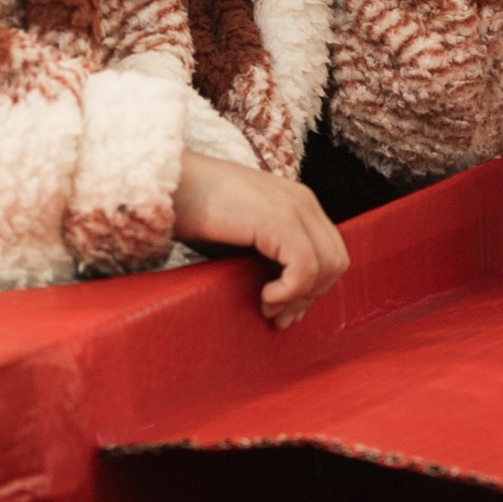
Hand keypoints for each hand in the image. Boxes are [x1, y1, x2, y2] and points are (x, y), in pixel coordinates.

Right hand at [171, 150, 349, 327]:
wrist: (167, 183)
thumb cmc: (194, 213)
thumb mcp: (242, 238)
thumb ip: (268, 260)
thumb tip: (288, 305)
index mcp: (298, 203)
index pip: (329, 253)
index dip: (312, 288)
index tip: (283, 310)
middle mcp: (304, 202)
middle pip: (335, 261)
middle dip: (310, 296)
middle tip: (277, 317)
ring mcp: (296, 208)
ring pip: (328, 266)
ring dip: (301, 296)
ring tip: (268, 306)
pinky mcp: (281, 220)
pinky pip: (306, 267)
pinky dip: (291, 290)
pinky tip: (265, 296)